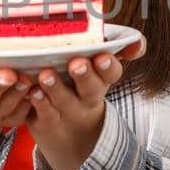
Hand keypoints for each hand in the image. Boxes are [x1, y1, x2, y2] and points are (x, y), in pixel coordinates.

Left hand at [22, 36, 146, 169]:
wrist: (68, 126)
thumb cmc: (81, 77)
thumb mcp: (98, 61)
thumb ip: (118, 46)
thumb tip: (138, 44)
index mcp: (102, 78)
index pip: (111, 73)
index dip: (108, 66)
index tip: (101, 57)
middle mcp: (88, 96)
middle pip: (91, 88)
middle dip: (85, 75)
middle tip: (76, 63)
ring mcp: (68, 110)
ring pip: (65, 101)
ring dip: (56, 88)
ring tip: (46, 75)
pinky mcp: (48, 119)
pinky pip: (45, 113)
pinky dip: (39, 103)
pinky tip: (32, 91)